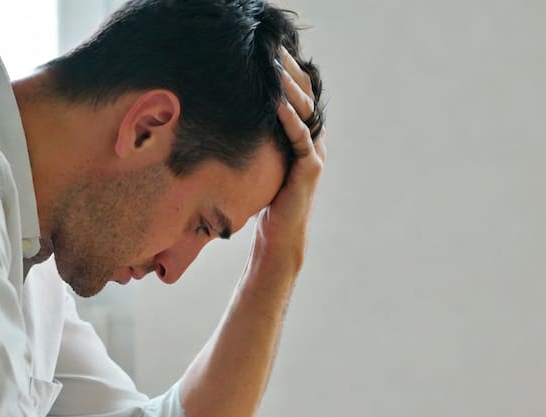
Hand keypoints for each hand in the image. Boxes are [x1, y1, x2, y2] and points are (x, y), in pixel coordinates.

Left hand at [255, 48, 327, 275]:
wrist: (278, 236)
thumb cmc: (265, 200)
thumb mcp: (261, 162)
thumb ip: (257, 140)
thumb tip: (230, 118)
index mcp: (304, 137)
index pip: (301, 96)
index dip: (289, 73)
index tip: (271, 53)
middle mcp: (314, 141)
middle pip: (306, 97)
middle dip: (290, 72)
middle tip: (273, 51)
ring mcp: (315, 153)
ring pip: (306, 111)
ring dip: (289, 88)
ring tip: (274, 68)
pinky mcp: (311, 167)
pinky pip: (300, 136)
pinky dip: (289, 118)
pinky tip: (275, 101)